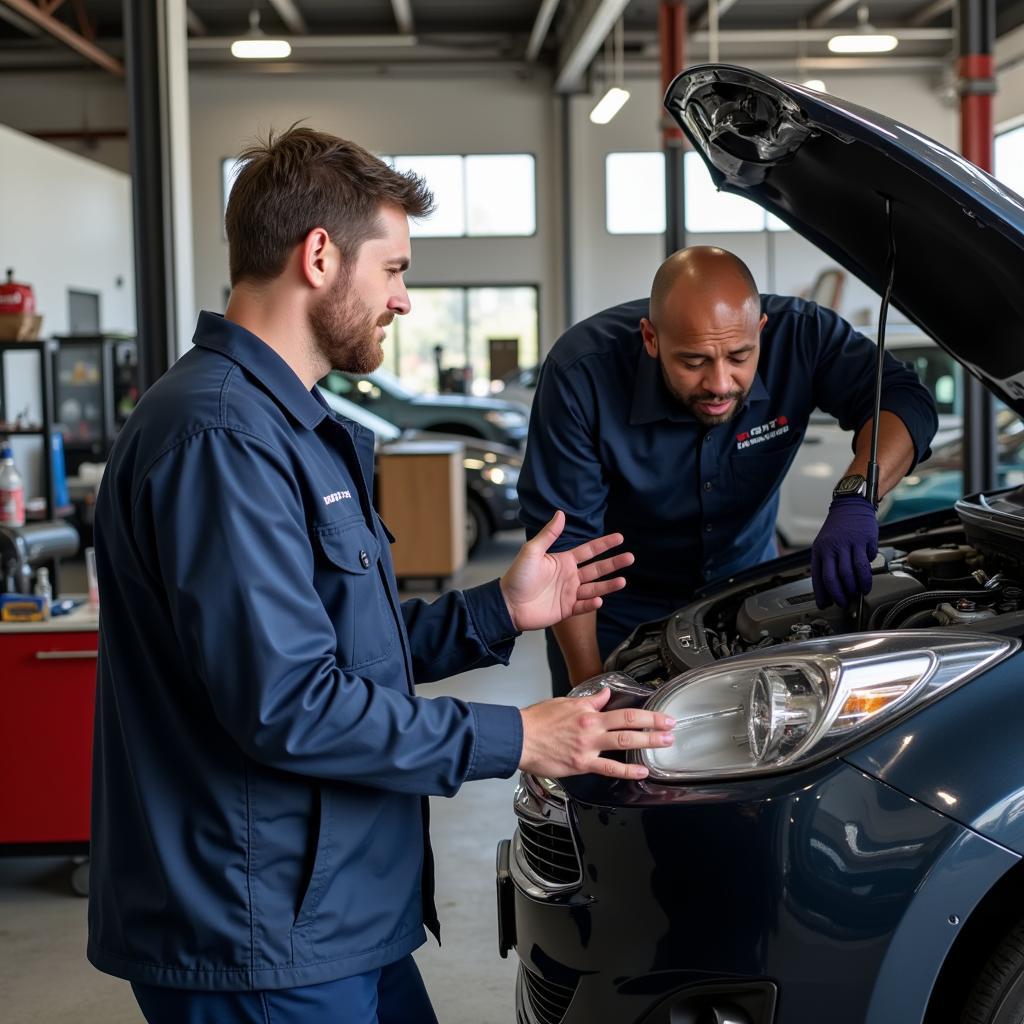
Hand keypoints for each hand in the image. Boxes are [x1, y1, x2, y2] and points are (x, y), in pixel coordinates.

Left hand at [500, 511, 632, 631]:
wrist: (507, 604)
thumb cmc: (517, 576)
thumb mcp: (532, 551)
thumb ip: (549, 534)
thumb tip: (561, 513)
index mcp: (563, 561)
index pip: (588, 551)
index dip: (604, 544)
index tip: (620, 538)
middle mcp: (569, 577)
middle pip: (596, 569)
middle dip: (613, 563)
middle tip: (630, 557)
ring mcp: (569, 594)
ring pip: (594, 588)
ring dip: (608, 585)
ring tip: (622, 581)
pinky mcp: (566, 610)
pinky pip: (582, 606)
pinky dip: (591, 604)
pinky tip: (599, 599)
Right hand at [519, 686, 675, 780]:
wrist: (519, 737)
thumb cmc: (537, 721)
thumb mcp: (565, 702)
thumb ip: (588, 701)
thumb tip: (604, 694)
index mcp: (588, 712)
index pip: (623, 710)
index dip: (646, 713)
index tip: (660, 715)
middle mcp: (592, 727)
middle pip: (630, 724)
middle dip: (654, 725)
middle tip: (671, 726)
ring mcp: (588, 747)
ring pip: (624, 743)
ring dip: (647, 742)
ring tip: (664, 743)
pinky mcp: (581, 763)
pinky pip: (609, 768)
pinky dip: (627, 770)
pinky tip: (641, 772)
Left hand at [811, 495, 878, 608]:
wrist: (851, 506)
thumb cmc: (838, 529)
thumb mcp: (824, 544)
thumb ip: (826, 564)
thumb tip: (828, 589)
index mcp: (819, 550)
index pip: (818, 577)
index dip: (822, 594)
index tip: (825, 605)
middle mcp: (831, 548)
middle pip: (834, 577)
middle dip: (839, 594)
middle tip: (844, 602)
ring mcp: (847, 544)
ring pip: (851, 572)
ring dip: (855, 587)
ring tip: (857, 593)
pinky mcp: (862, 541)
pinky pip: (865, 562)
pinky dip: (866, 575)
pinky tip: (866, 581)